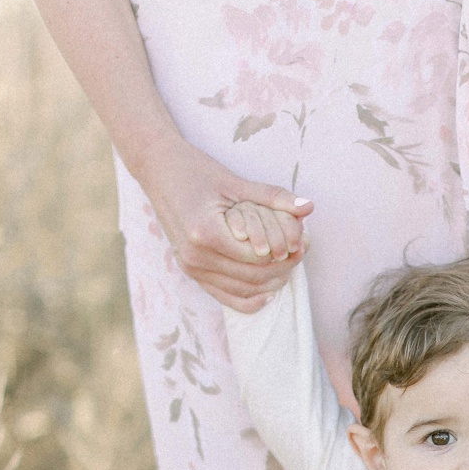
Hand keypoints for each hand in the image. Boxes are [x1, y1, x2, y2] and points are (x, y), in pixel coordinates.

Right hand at [140, 138, 313, 310]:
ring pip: (243, 290)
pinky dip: (249, 299)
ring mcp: (190, 267)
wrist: (158, 170)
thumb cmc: (197, 171)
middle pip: (253, 276)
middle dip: (284, 267)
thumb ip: (273, 197)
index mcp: (207, 233)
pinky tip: (269, 292)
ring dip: (271, 281)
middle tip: (302, 251)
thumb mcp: (237, 182)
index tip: (305, 240)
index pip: (259, 256)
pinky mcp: (190, 271)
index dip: (287, 251)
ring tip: (290, 264)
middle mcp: (196, 256)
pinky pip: (225, 297)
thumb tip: (309, 207)